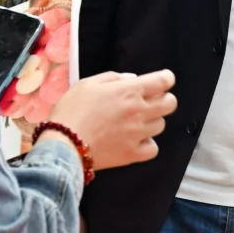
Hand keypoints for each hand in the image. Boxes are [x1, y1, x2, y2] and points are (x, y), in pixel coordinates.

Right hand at [44, 69, 176, 170]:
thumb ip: (114, 78)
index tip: (164, 80)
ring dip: (153, 121)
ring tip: (137, 122)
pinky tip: (136, 141)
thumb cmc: (72, 109)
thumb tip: (133, 79)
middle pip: (170, 104)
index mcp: (129, 91)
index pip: (162, 81)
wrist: (63, 143)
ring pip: (161, 125)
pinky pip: (153, 148)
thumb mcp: (88, 83)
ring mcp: (138, 134)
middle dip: (164, 99)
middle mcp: (139, 111)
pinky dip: (148, 144)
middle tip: (151, 101)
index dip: (167, 78)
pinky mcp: (133, 154)